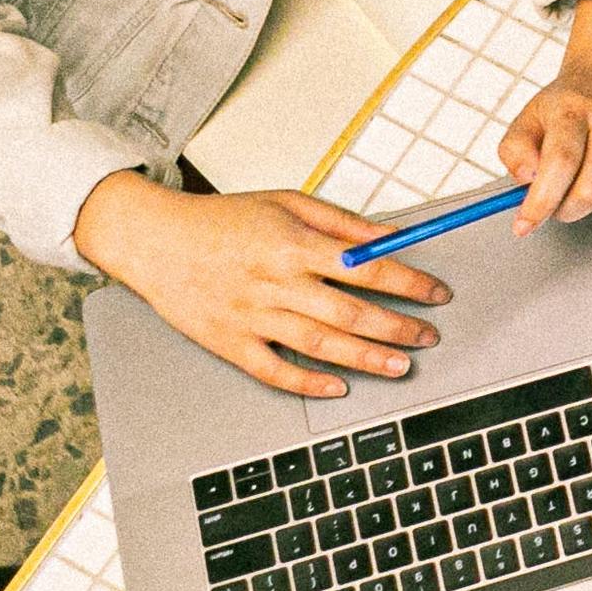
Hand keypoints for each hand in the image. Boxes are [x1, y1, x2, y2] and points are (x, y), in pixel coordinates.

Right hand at [73, 171, 448, 399]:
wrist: (154, 239)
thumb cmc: (223, 219)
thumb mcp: (287, 203)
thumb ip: (341, 223)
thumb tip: (390, 238)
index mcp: (293, 244)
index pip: (366, 268)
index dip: (409, 283)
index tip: (437, 294)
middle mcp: (275, 282)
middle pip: (350, 312)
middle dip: (397, 327)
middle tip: (428, 336)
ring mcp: (251, 316)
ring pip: (320, 345)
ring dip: (366, 359)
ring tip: (400, 367)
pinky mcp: (229, 342)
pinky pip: (273, 371)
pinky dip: (307, 383)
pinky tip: (338, 388)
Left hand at [502, 0, 591, 228]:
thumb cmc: (569, 106)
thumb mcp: (529, 119)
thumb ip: (514, 151)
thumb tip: (527, 180)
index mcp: (573, 106)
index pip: (560, 163)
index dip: (541, 202)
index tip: (525, 225)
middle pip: (591, 190)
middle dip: (567, 211)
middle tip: (559, 203)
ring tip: (591, 183)